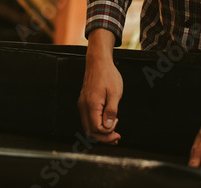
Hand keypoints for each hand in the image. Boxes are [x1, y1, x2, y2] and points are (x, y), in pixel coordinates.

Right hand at [77, 28, 122, 143]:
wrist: (98, 62)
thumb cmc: (108, 75)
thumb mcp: (115, 93)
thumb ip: (111, 111)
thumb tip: (108, 127)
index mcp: (91, 104)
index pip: (96, 128)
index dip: (107, 133)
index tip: (118, 130)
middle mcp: (83, 106)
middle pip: (90, 131)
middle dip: (103, 138)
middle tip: (116, 138)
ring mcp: (82, 104)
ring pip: (88, 126)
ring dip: (100, 133)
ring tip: (113, 134)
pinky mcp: (84, 102)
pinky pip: (88, 119)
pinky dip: (96, 125)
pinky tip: (106, 124)